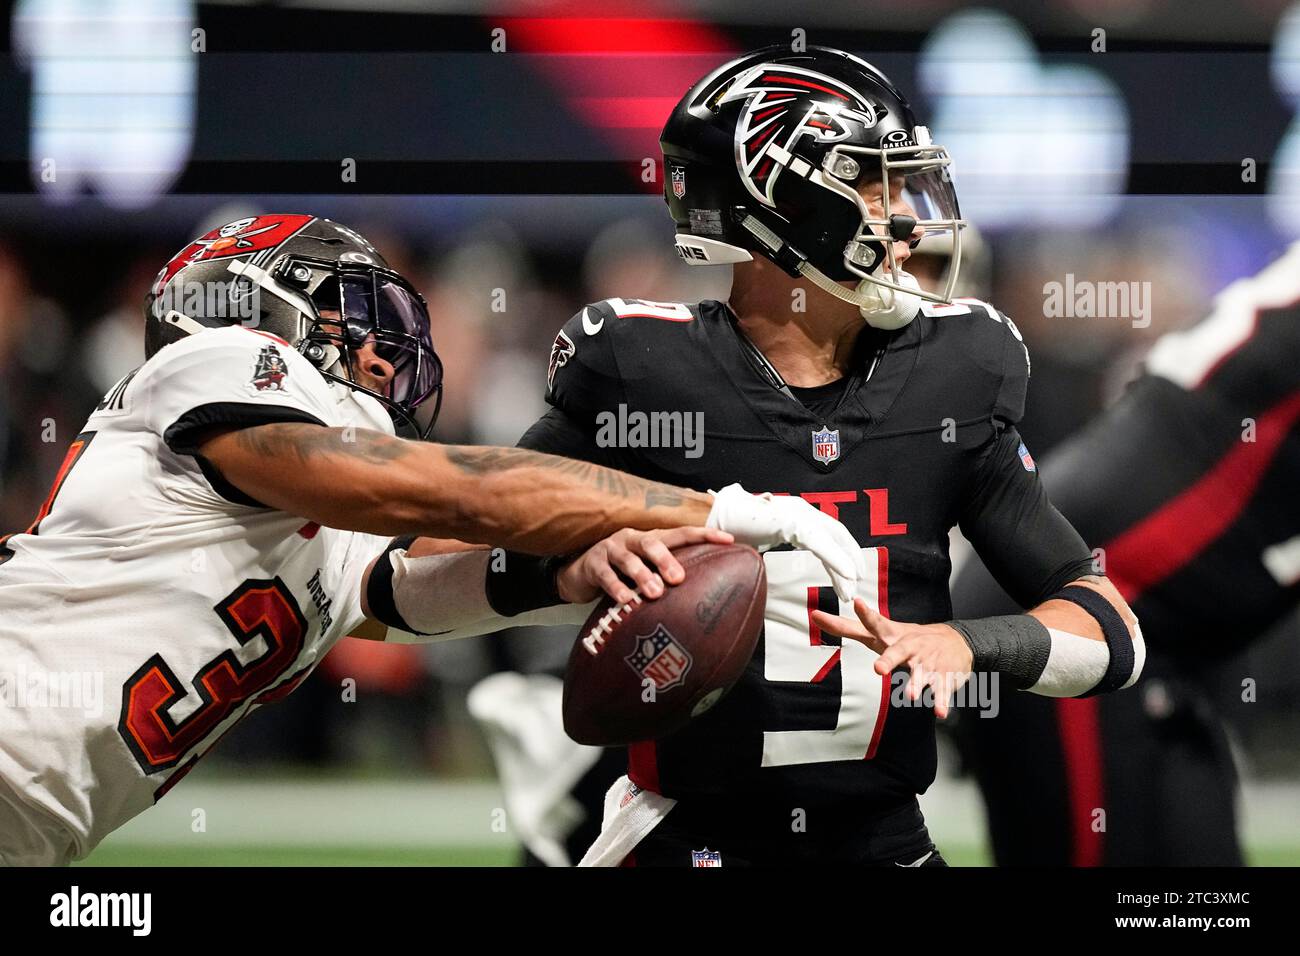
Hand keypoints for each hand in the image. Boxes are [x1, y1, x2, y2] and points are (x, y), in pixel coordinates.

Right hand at [556, 526, 734, 605]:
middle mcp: (632, 539)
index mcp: (650, 539)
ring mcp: (611, 549)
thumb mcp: (644, 571)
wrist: (578, 574)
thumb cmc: (620, 574)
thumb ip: (666, 576)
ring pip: (628, 559)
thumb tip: (701, 592)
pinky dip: (616, 587)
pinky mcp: (593, 564)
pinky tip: (626, 600)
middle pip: (653, 543)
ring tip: (654, 593)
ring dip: (642, 575)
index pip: (681, 534)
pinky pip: (606, 575)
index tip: (728, 540)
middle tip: (679, 579)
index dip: (704, 535)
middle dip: (667, 559)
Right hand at [706, 483, 865, 601]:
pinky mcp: (792, 522)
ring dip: (845, 565)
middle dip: (850, 558)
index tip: (850, 571)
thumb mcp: (764, 538)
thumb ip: (776, 543)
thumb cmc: (735, 526)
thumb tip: (772, 560)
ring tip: (852, 586)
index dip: (843, 551)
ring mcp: (798, 513)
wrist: (718, 516)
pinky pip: (820, 544)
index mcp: (797, 513)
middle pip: (837, 534)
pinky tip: (846, 575)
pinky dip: (836, 560)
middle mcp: (802, 510)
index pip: (828, 532)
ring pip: (832, 540)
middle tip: (857, 581)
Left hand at [811, 598, 974, 718]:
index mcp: (891, 636)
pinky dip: (940, 701)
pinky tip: (939, 713)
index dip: (865, 614)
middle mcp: (909, 646)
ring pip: (921, 674)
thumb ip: (847, 627)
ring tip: (910, 696)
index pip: (874, 623)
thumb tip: (814, 615)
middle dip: (888, 659)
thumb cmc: (906, 638)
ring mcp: (927, 661)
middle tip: (879, 669)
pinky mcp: (943, 675)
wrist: (955, 641)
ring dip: (916, 684)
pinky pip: (941, 690)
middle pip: (897, 652)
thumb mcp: (878, 632)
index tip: (857, 603)